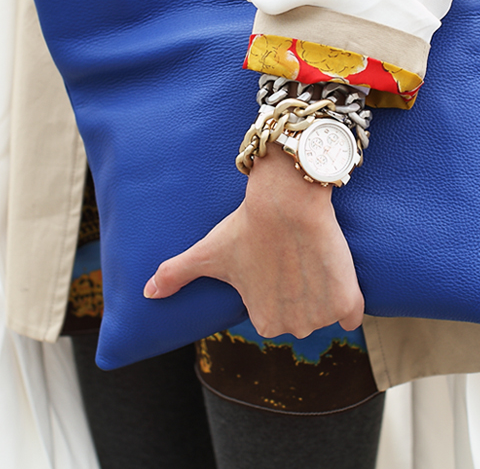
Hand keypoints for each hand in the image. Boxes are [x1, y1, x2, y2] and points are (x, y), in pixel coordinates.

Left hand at [144, 144, 363, 338]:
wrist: (286, 201)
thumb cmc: (244, 227)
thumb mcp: (206, 252)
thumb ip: (175, 274)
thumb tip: (147, 293)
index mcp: (262, 322)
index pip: (273, 312)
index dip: (274, 284)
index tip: (272, 261)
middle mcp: (292, 327)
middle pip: (301, 312)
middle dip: (298, 289)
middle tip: (289, 257)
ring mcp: (322, 315)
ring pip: (325, 309)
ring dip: (321, 290)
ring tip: (307, 258)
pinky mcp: (349, 300)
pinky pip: (351, 313)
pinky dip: (347, 299)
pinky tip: (330, 272)